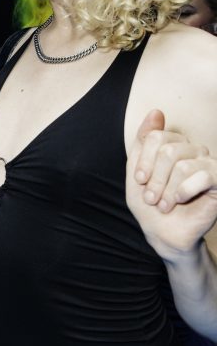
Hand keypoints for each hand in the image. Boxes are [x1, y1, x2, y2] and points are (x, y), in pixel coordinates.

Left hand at [126, 109, 216, 257]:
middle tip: (152, 197)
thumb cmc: (151, 204)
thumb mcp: (137, 172)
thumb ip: (142, 143)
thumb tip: (156, 111)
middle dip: (155, 178)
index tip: (140, 180)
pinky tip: (181, 201)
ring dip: (167, 190)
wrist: (164, 234)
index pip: (156, 137)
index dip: (144, 161)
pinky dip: (184, 192)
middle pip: (168, 150)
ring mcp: (208, 164)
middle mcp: (193, 150)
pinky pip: (202, 175)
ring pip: (183, 164)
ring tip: (164, 204)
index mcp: (173, 145)